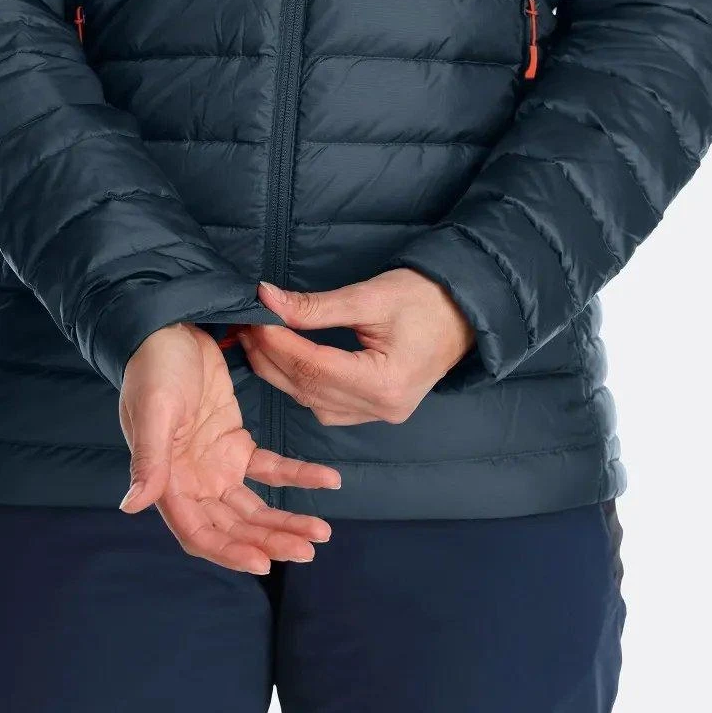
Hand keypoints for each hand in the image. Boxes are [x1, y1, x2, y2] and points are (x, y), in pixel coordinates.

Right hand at [118, 323, 339, 571]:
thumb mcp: (152, 411)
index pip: (199, 533)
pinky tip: (328, 480)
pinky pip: (271, 469)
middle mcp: (192, 483)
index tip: (264, 562)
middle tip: (308, 551)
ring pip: (255, 508)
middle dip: (269, 541)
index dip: (229, 552)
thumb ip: (148, 460)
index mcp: (168, 482)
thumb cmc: (152, 367)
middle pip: (234, 528)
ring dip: (286, 522)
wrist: (168, 328)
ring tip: (322, 533)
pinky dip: (299, 476)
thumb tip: (131, 505)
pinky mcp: (235, 444)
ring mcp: (216, 466)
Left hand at [238, 270, 474, 425]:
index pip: (312, 366)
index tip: (254, 316)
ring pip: (311, 402)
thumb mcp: (370, 296)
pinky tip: (286, 361)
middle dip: (270, 356)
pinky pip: (326, 406)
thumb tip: (266, 299)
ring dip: (280, 372)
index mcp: (384, 383)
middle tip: (245, 326)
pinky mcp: (376, 411)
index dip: (277, 342)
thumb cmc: (426, 298)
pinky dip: (301, 385)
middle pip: (307, 388)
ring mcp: (379, 416)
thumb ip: (315, 306)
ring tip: (258, 340)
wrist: (467, 313)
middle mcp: (380, 408)